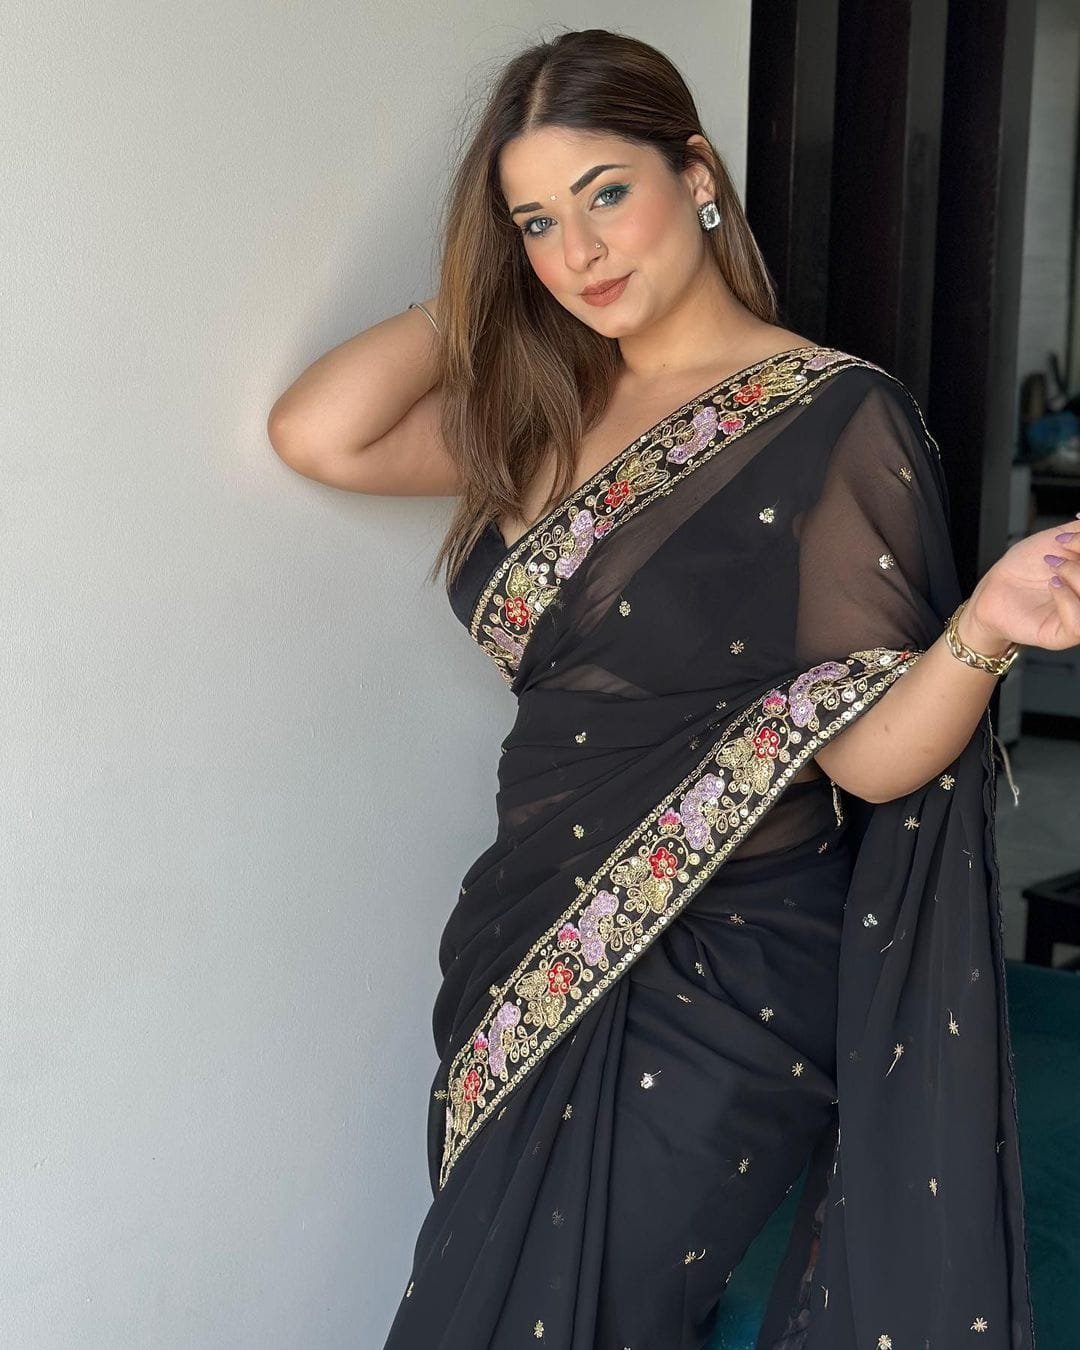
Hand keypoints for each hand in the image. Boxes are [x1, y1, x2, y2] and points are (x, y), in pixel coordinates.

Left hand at [965, 516, 1079, 652]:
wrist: (994, 589)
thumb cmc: (1024, 567)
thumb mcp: (1057, 539)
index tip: (1069, 537)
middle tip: (1061, 552)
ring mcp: (1079, 618)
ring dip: (1076, 575)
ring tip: (1053, 567)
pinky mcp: (1062, 635)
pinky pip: (1078, 624)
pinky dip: (1067, 598)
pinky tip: (1054, 586)